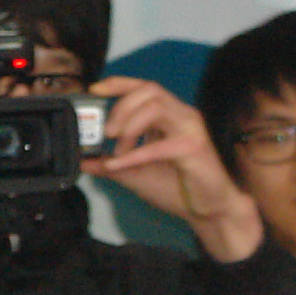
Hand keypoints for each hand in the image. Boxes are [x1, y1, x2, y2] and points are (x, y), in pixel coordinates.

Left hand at [84, 77, 262, 260]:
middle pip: (149, 90)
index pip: (145, 88)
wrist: (211, 211)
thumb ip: (111, 165)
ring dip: (129, 125)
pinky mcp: (193, 148)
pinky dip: (133, 155)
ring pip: (155, 106)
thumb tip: (84, 161)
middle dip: (121, 107)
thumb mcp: (136, 174)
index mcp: (170, 118)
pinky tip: (118, 164)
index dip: (119, 83)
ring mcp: (190, 130)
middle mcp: (183, 117)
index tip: (95, 90)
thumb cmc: (180, 190)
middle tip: (107, 132)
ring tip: (118, 148)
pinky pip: (157, 145)